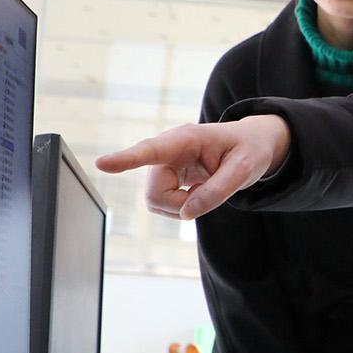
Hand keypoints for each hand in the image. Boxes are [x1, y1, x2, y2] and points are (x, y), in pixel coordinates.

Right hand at [95, 116, 291, 219]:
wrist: (250, 144)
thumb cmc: (250, 150)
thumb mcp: (246, 169)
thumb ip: (218, 190)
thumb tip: (187, 214)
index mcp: (186, 139)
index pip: (151, 149)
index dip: (126, 159)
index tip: (102, 164)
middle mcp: (167, 150)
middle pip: (154, 194)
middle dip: (179, 206)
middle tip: (208, 195)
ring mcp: (164, 164)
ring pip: (156, 202)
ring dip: (181, 207)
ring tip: (205, 189)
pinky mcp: (165, 177)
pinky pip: (163, 204)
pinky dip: (182, 207)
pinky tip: (197, 191)